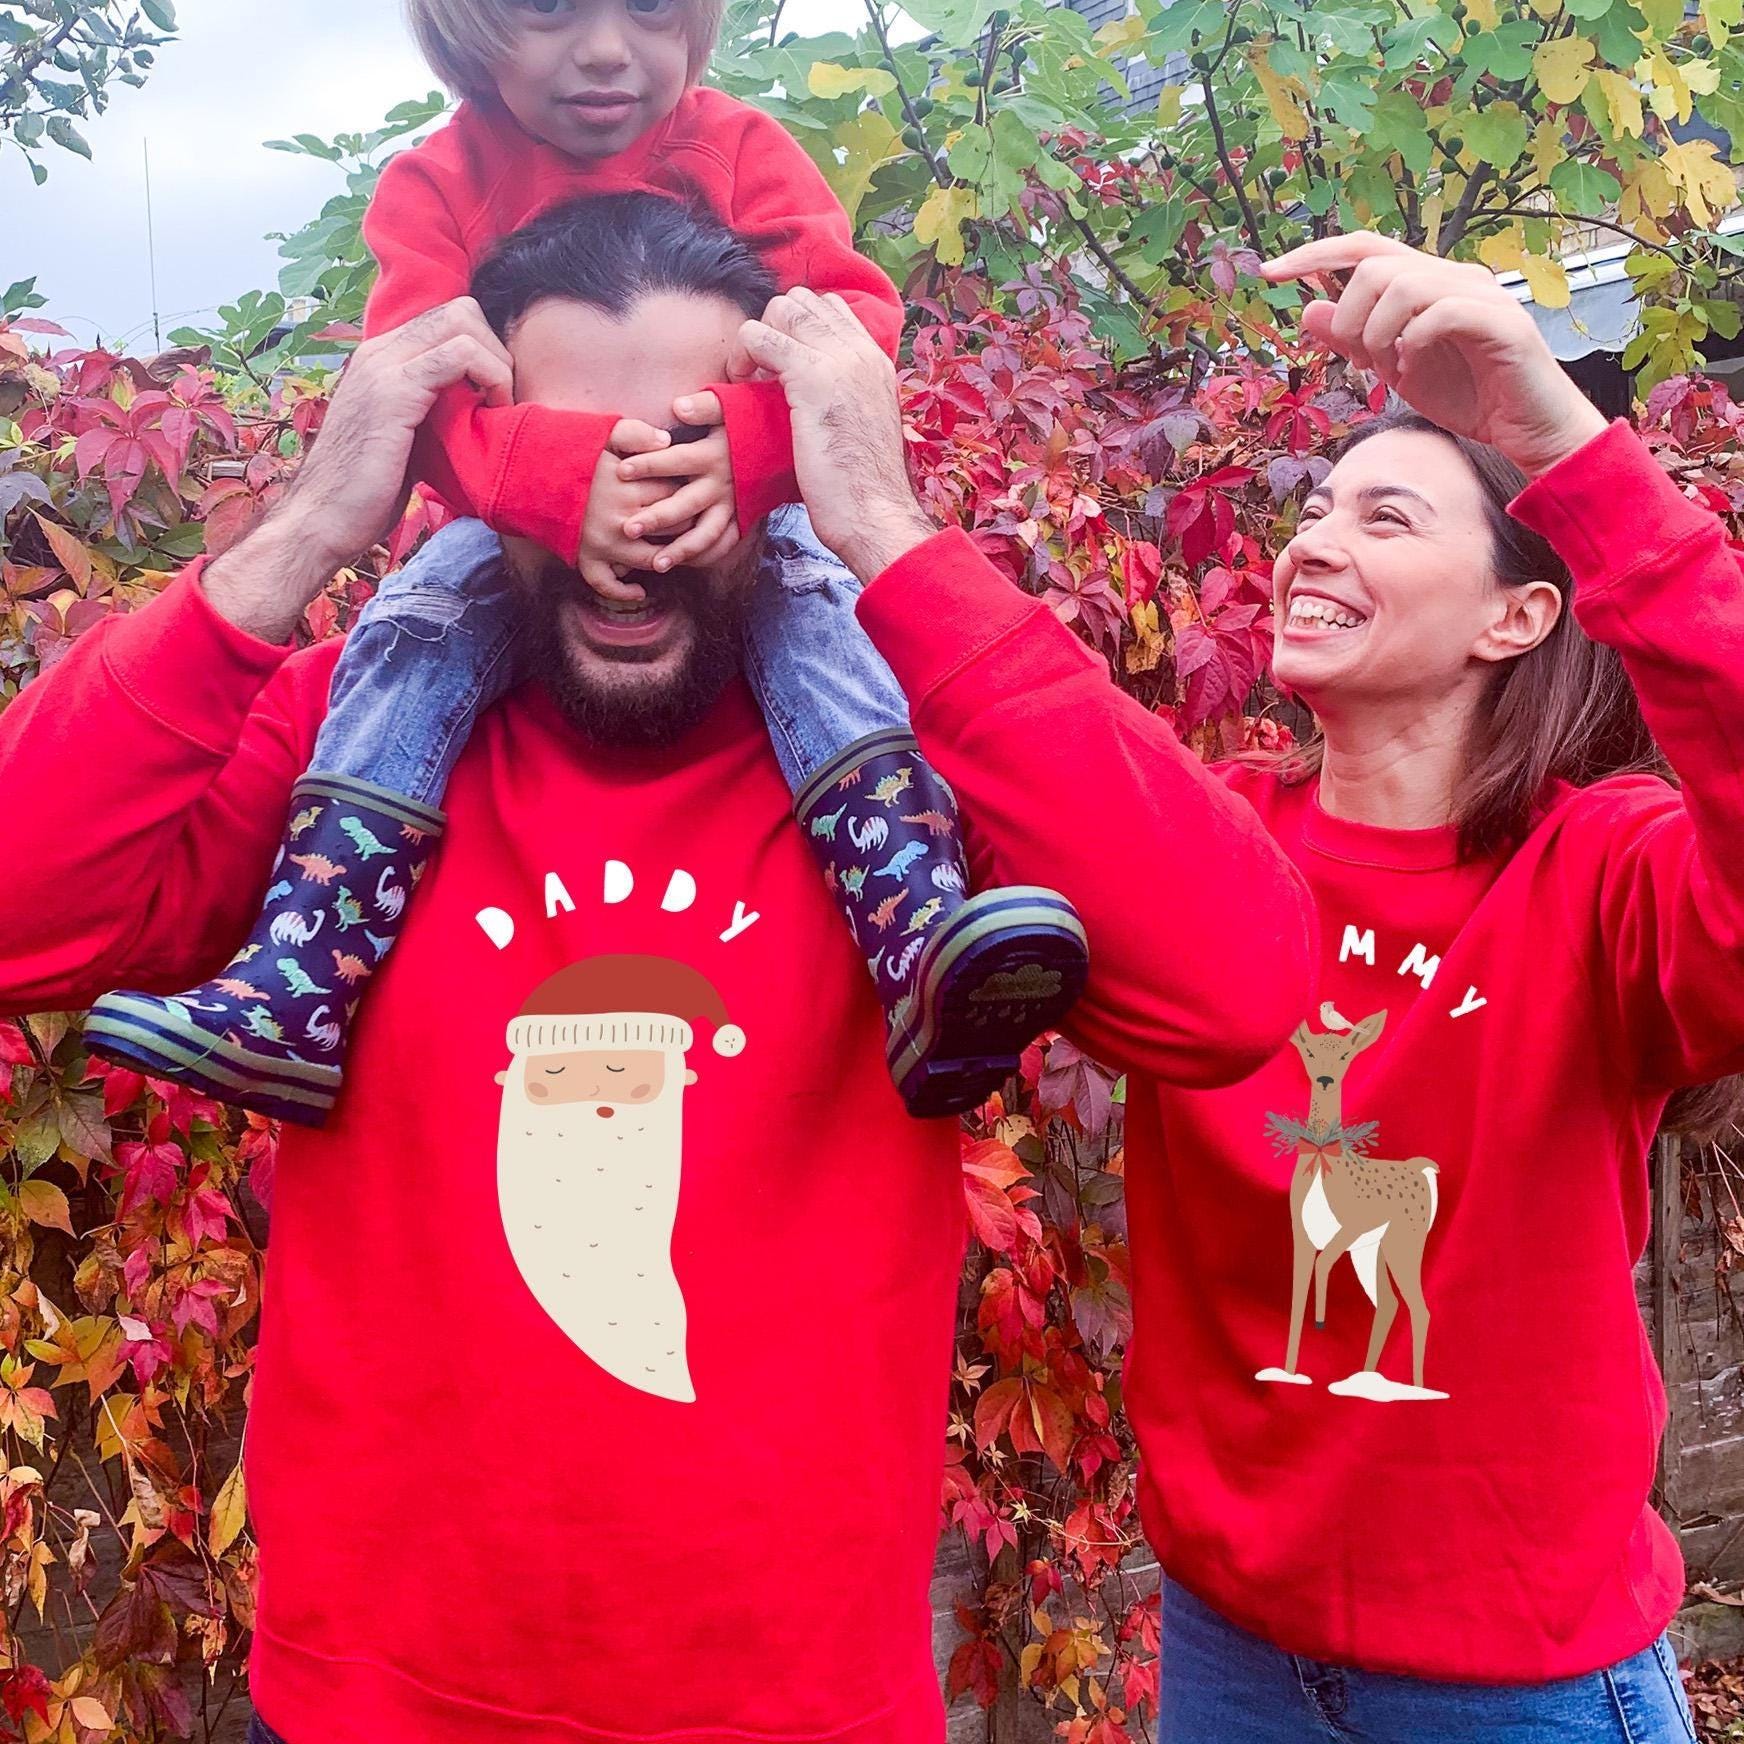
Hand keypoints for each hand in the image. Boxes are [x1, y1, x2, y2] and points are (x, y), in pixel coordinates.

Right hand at [202, 299, 514, 640]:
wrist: (322, 520)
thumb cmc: (366, 493)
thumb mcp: (407, 440)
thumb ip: (432, 412)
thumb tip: (475, 407)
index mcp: (382, 360)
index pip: (449, 320)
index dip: (485, 350)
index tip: (497, 395)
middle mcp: (380, 351)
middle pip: (461, 311)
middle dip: (497, 351)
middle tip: (504, 400)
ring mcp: (384, 366)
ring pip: (463, 323)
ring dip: (498, 363)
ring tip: (500, 409)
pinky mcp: (394, 392)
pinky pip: (459, 355)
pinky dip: (490, 377)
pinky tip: (492, 413)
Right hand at [577, 419, 684, 601]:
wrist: (520, 473)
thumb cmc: (561, 449)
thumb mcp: (598, 432)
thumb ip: (635, 432)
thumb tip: (667, 441)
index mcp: (628, 485)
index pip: (675, 491)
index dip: (685, 488)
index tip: (688, 486)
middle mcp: (620, 518)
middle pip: (671, 527)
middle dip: (685, 522)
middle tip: (691, 518)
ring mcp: (603, 544)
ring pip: (651, 559)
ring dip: (666, 557)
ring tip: (673, 550)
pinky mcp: (584, 559)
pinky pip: (608, 584)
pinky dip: (626, 591)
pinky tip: (640, 590)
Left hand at [616, 392, 741, 571]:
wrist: (787, 445)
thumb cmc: (749, 421)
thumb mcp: (730, 406)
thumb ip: (704, 405)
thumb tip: (678, 407)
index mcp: (713, 455)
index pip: (676, 460)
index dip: (649, 464)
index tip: (621, 471)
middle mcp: (721, 484)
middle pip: (686, 505)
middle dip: (657, 519)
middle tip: (628, 529)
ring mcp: (732, 505)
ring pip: (706, 534)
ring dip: (681, 551)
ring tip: (656, 564)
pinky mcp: (741, 519)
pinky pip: (724, 544)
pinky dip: (704, 557)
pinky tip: (681, 563)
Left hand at [736, 287, 934, 580]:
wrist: (876, 514)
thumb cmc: (864, 490)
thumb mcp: (862, 430)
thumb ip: (848, 402)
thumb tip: (828, 401)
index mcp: (874, 362)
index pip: (830, 310)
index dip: (796, 329)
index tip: (780, 368)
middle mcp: (860, 352)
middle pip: (804, 301)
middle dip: (772, 327)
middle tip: (758, 372)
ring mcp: (838, 361)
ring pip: (782, 309)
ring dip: (755, 338)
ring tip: (748, 379)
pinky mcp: (810, 379)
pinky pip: (760, 337)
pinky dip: (743, 355)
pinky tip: (741, 387)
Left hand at [1263, 233, 1607, 477]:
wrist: (1527, 429)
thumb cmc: (1467, 397)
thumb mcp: (1393, 369)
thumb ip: (1354, 339)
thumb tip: (1308, 310)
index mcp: (1426, 282)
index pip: (1364, 247)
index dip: (1315, 254)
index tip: (1269, 273)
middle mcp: (1454, 275)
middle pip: (1373, 267)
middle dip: (1350, 321)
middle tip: (1364, 362)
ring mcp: (1480, 293)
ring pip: (1403, 285)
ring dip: (1379, 336)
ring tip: (1392, 370)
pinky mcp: (1502, 321)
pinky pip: (1439, 313)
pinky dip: (1413, 344)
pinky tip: (1414, 370)